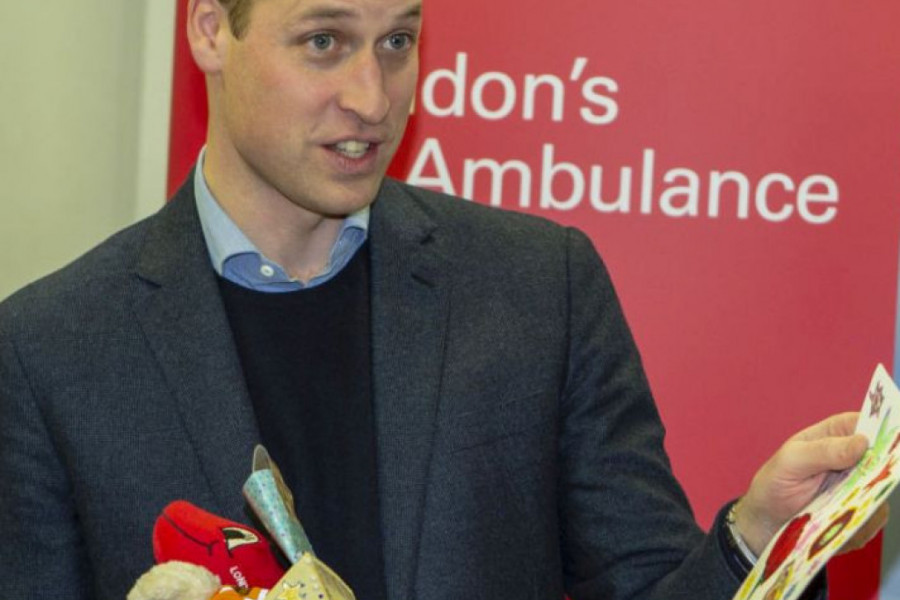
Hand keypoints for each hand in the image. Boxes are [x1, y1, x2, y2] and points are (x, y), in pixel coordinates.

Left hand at [732, 412, 883, 555]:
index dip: (884, 430)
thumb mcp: (791, 461)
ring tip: (836, 510)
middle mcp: (853, 457)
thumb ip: (823, 451)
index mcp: (836, 433)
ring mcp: (860, 484)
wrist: (767, 520)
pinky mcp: (861, 510)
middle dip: (882, 472)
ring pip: (883, 491)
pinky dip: (860, 524)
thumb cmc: (774, 482)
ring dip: (867, 503)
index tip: (887, 446)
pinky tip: (836, 526)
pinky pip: (874, 517)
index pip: (869, 422)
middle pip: (885, 458)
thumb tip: (861, 442)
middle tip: (862, 485)